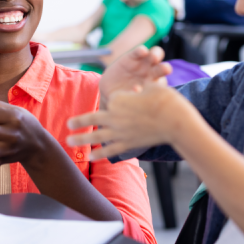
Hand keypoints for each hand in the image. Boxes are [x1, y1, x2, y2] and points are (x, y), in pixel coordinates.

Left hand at [68, 82, 186, 158]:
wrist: (176, 120)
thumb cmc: (166, 100)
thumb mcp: (151, 87)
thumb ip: (140, 88)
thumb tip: (136, 88)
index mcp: (119, 99)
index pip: (113, 100)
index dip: (122, 99)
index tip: (132, 99)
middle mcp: (115, 116)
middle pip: (93, 118)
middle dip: (79, 122)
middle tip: (68, 124)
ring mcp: (120, 132)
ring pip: (97, 136)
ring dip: (81, 139)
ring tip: (69, 141)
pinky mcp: (128, 144)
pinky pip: (111, 149)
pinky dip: (100, 153)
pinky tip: (90, 156)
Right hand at [99, 46, 171, 109]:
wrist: (111, 93)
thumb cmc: (125, 101)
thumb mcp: (131, 105)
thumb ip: (136, 101)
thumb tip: (137, 96)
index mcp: (155, 88)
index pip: (163, 86)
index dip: (162, 87)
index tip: (160, 90)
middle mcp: (152, 74)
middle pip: (162, 69)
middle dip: (165, 68)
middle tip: (166, 69)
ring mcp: (143, 64)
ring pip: (154, 56)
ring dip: (156, 55)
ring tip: (154, 57)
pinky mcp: (132, 57)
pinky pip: (139, 52)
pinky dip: (141, 50)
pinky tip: (142, 51)